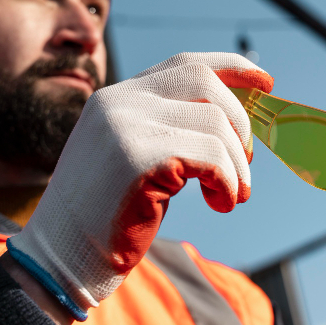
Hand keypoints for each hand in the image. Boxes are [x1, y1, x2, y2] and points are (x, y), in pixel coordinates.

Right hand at [8, 53, 271, 318]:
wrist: (60, 260)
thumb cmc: (105, 220)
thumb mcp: (135, 160)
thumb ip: (169, 132)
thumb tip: (235, 124)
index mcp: (116, 98)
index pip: (185, 64)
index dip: (232, 68)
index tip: (265, 83)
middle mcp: (118, 102)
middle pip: (205, 83)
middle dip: (240, 122)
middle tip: (242, 166)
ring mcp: (125, 126)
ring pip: (216, 124)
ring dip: (236, 166)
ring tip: (229, 195)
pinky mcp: (138, 158)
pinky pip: (211, 157)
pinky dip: (228, 182)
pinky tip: (219, 203)